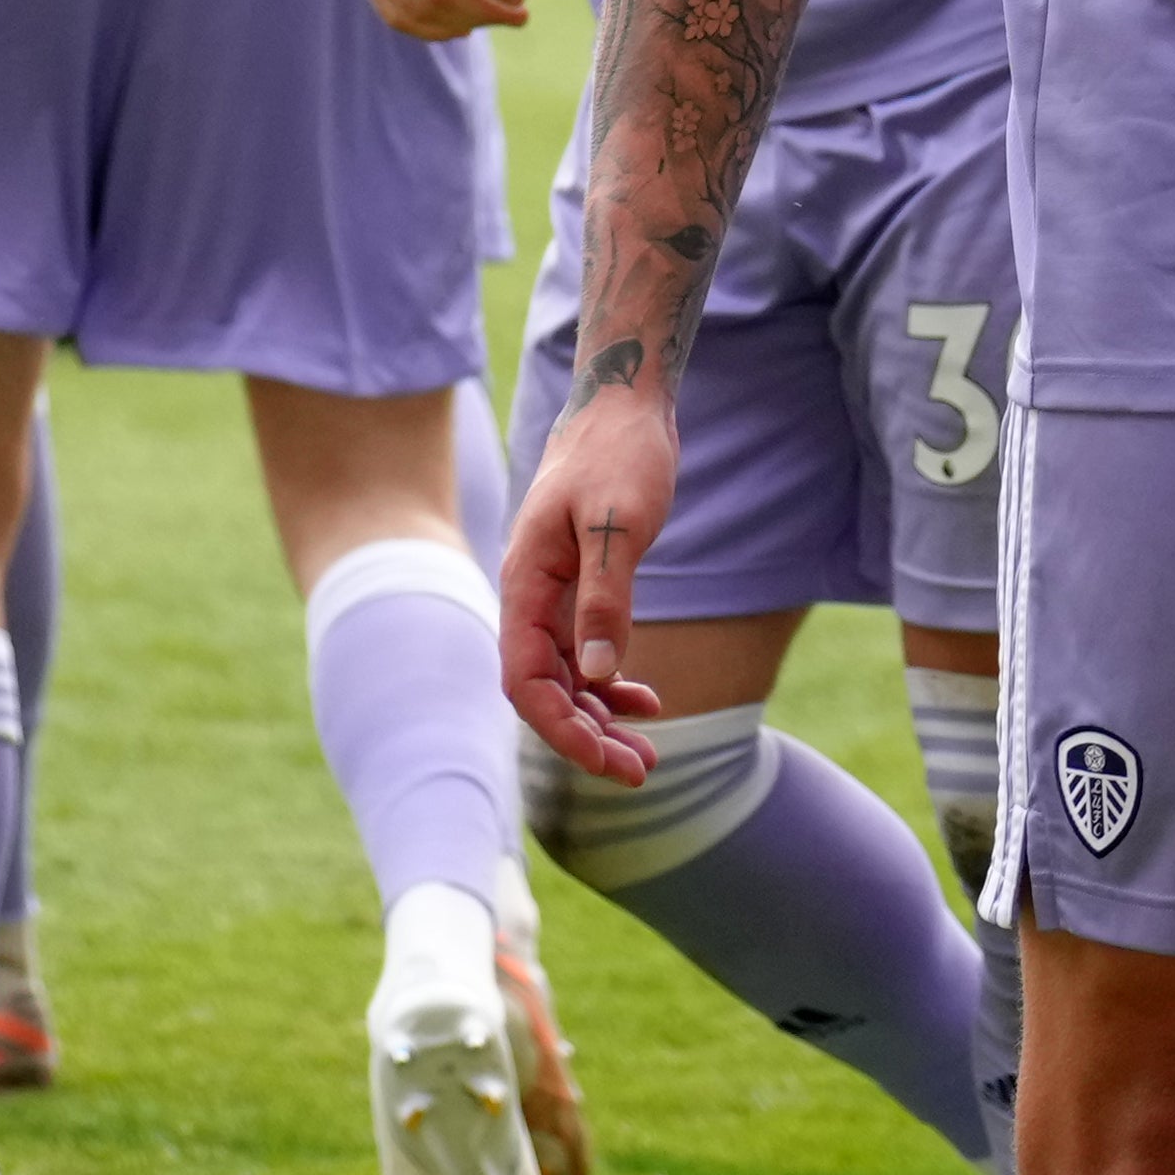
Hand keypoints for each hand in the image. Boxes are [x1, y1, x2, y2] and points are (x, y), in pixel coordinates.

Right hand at [499, 384, 688, 785]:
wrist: (623, 404)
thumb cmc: (618, 454)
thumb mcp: (617, 526)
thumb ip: (606, 599)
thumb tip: (602, 675)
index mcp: (525, 582)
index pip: (525, 680)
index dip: (560, 728)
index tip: (608, 760)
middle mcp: (531, 596)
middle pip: (544, 690)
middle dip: (586, 736)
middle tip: (642, 771)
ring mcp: (553, 594)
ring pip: (566, 678)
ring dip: (601, 719)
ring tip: (649, 755)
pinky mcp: (579, 587)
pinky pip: (585, 653)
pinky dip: (611, 684)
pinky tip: (647, 700)